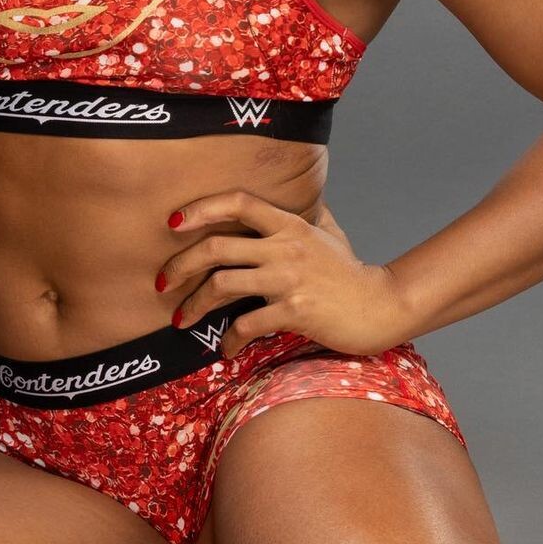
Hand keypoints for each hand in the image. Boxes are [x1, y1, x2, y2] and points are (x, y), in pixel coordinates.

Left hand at [157, 189, 408, 359]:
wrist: (381, 306)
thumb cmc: (350, 272)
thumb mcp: (329, 233)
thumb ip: (306, 214)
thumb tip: (298, 194)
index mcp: (290, 225)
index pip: (239, 202)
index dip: (201, 208)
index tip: (173, 223)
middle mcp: (286, 247)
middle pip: (217, 247)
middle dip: (180, 266)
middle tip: (161, 283)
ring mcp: (289, 279)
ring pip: (223, 285)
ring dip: (194, 306)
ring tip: (181, 320)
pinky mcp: (294, 310)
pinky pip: (248, 323)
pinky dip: (230, 339)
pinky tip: (226, 348)